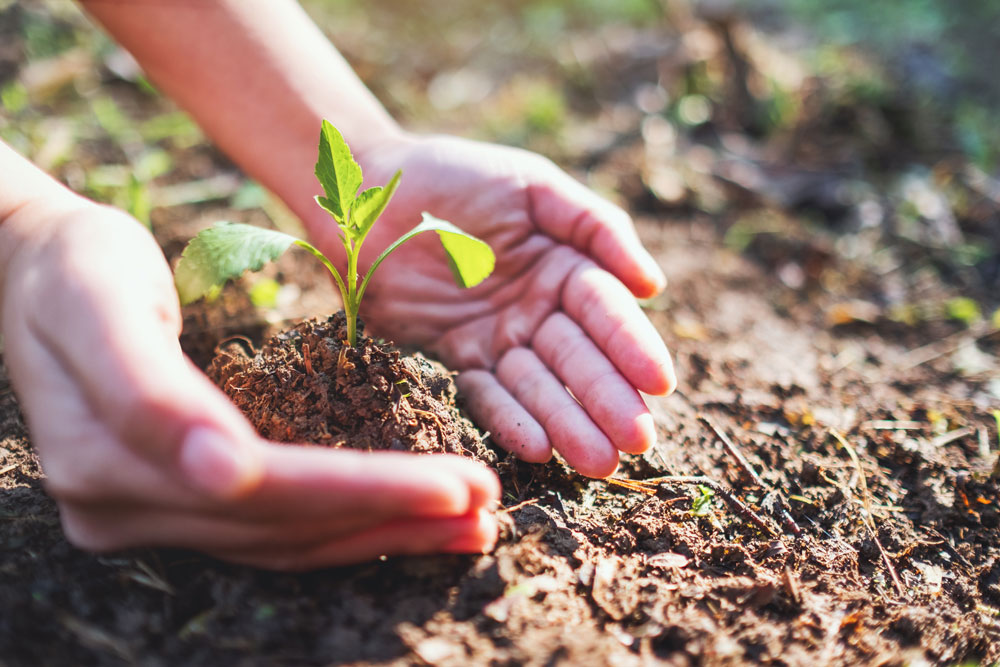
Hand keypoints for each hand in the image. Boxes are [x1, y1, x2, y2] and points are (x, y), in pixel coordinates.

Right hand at [0, 199, 498, 569]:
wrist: (31, 277)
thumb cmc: (75, 270)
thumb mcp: (100, 300)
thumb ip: (149, 391)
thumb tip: (223, 472)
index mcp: (110, 459)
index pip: (266, 488)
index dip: (366, 490)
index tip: (459, 484)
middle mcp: (124, 508)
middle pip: (286, 528)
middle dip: (392, 518)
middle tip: (485, 509)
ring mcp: (144, 516)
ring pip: (286, 542)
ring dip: (381, 534)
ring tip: (467, 525)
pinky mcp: (173, 504)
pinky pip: (273, 529)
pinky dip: (344, 524)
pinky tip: (403, 516)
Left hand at [307, 135, 676, 477]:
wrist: (369, 193)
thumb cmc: (454, 175)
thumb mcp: (531, 186)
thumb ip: (595, 226)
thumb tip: (652, 285)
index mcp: (565, 265)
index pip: (604, 311)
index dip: (632, 345)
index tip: (659, 382)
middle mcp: (537, 307)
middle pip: (578, 358)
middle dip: (609, 400)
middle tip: (637, 442)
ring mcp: (497, 335)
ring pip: (538, 386)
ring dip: (569, 424)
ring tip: (598, 462)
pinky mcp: (455, 356)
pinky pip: (486, 393)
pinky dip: (511, 420)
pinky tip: (539, 449)